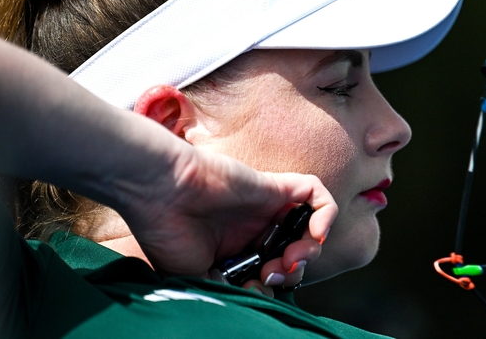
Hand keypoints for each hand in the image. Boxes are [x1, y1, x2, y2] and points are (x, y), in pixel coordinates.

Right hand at [116, 145, 336, 279]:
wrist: (160, 192)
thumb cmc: (168, 233)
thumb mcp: (195, 275)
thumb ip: (229, 288)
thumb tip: (260, 298)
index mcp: (237, 250)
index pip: (275, 271)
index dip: (276, 285)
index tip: (257, 289)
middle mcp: (256, 229)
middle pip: (296, 253)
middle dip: (293, 272)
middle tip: (272, 275)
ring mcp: (268, 208)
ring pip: (310, 228)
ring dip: (310, 250)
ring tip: (290, 258)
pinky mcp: (277, 186)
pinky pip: (317, 195)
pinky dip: (325, 214)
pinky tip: (313, 232)